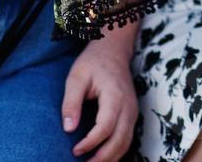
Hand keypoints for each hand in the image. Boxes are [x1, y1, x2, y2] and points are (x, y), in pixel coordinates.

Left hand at [61, 28, 137, 160]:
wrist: (113, 50)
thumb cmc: (93, 62)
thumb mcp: (76, 77)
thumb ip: (71, 103)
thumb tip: (68, 129)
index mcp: (115, 96)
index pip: (106, 126)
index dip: (90, 142)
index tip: (74, 150)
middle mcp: (129, 106)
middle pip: (120, 139)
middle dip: (102, 158)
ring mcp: (133, 111)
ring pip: (126, 142)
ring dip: (111, 158)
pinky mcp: (131, 114)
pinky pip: (127, 138)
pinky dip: (117, 151)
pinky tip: (102, 157)